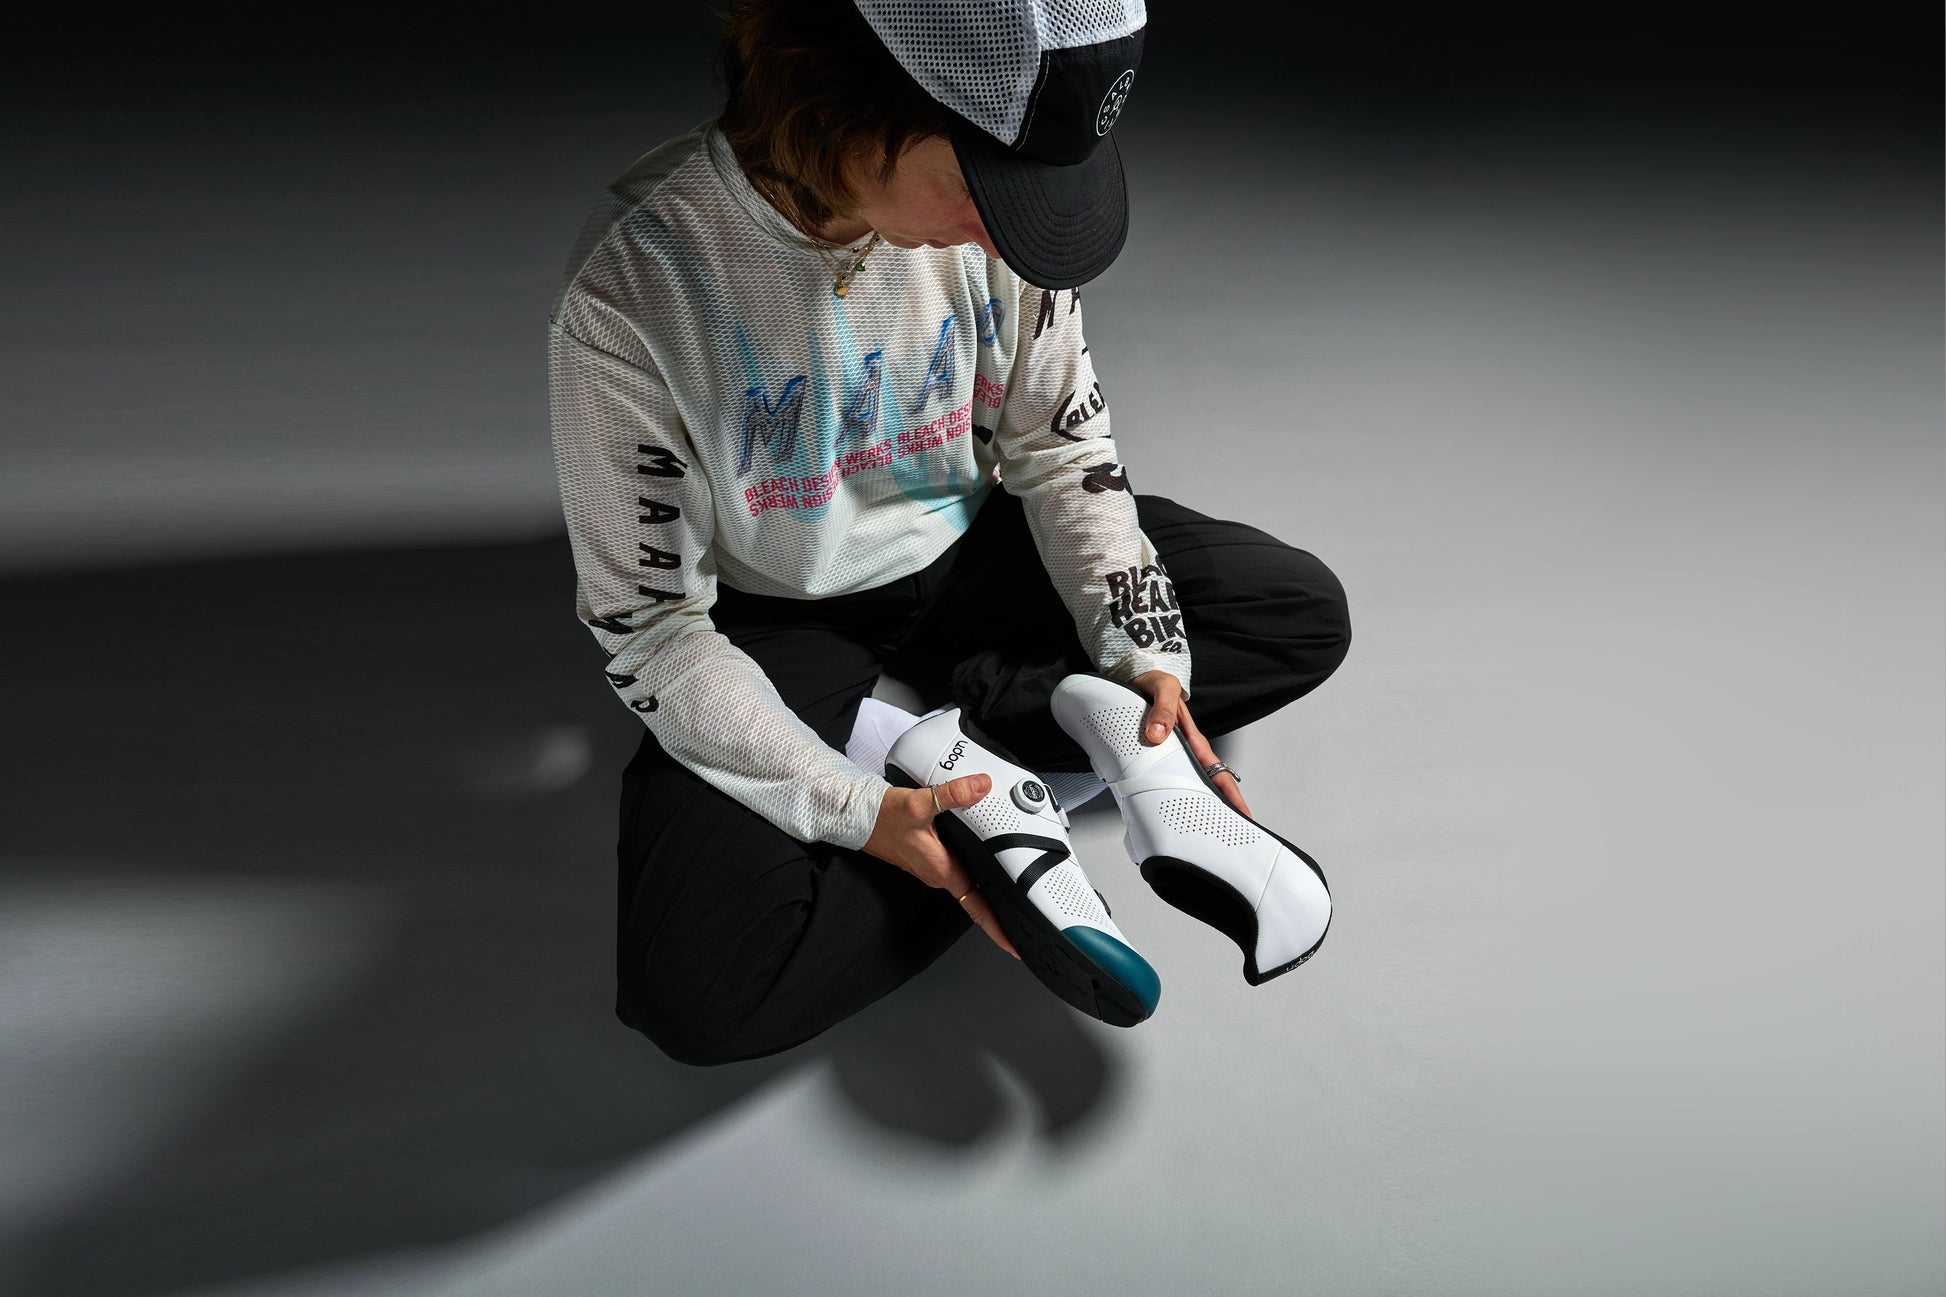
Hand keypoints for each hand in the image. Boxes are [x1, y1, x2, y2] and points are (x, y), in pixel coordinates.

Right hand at [864, 775, 1019, 958]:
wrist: (858, 817)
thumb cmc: (882, 818)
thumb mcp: (919, 804)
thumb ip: (953, 794)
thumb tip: (981, 786)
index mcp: (942, 869)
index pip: (976, 907)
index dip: (998, 928)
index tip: (1016, 946)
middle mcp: (938, 873)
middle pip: (977, 898)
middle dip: (1000, 912)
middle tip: (1025, 922)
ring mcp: (932, 866)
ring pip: (968, 882)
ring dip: (987, 891)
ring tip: (1012, 895)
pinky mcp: (927, 856)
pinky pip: (957, 868)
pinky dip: (973, 872)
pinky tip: (982, 862)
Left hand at [1128, 669, 1252, 818]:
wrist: (1137, 673)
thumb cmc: (1153, 680)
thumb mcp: (1162, 689)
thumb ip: (1162, 710)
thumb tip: (1158, 735)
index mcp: (1193, 739)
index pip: (1219, 773)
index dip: (1232, 796)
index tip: (1243, 816)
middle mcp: (1187, 750)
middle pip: (1209, 785)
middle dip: (1220, 810)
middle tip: (1226, 834)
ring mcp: (1174, 753)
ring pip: (1190, 784)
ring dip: (1198, 805)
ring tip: (1201, 831)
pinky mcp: (1159, 752)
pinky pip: (1169, 777)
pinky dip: (1174, 794)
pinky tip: (1171, 808)